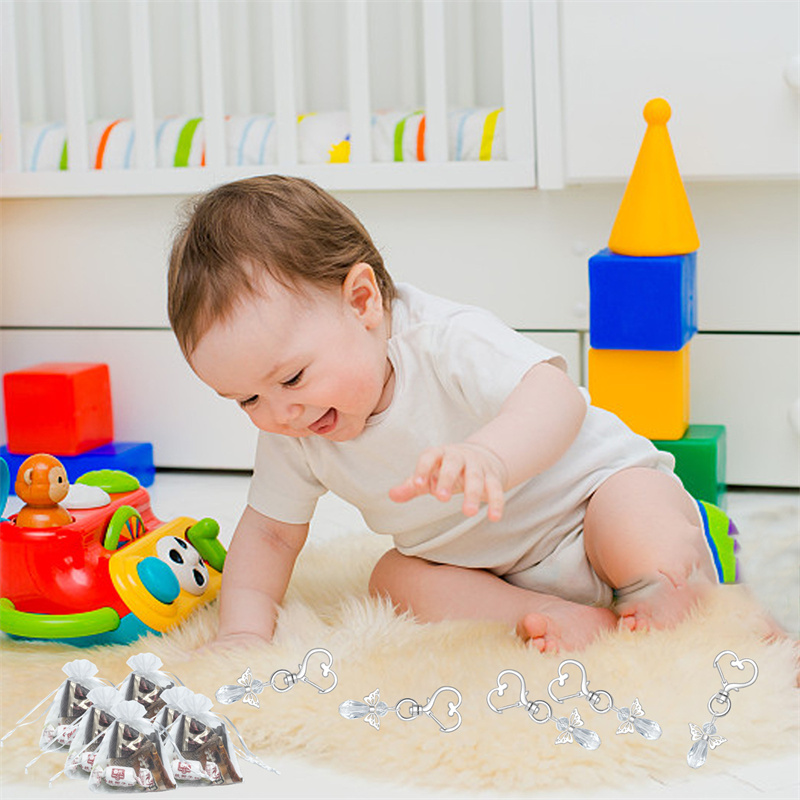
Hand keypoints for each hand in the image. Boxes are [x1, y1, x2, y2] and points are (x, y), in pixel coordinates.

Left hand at [389, 442, 507, 520]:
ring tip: (468, 513)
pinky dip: (496, 502)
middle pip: (453, 464)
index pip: (430, 457)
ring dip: (473, 494)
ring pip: (476, 477)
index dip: (423, 469)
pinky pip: (496, 488)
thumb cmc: (446, 469)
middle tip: (442, 498)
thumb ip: (412, 486)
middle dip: (448, 479)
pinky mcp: (493, 477)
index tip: (418, 485)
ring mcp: (478, 466)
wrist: (481, 457)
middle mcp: (459, 456)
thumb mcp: (429, 475)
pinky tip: (494, 517)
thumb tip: (392, 495)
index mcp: (440, 454)